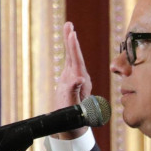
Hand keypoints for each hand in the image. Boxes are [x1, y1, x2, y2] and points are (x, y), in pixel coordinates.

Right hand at [52, 21, 91, 139]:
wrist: (74, 125)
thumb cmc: (73, 117)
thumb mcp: (73, 105)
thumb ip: (74, 91)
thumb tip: (78, 78)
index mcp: (81, 81)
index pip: (77, 61)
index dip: (74, 47)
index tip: (72, 35)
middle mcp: (80, 76)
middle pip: (75, 55)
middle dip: (72, 39)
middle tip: (69, 24)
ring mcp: (76, 77)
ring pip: (72, 56)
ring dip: (70, 42)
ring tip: (68, 28)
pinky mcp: (71, 79)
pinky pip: (69, 61)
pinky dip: (68, 50)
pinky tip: (68, 42)